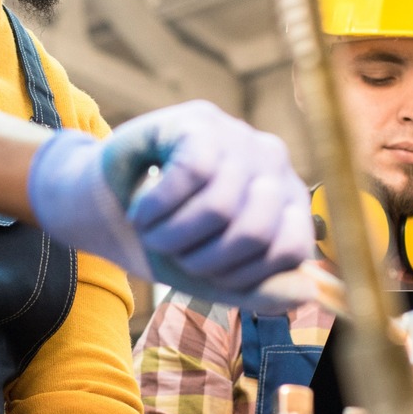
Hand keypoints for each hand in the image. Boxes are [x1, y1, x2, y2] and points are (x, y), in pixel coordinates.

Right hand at [26, 102, 313, 307]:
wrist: (107, 206)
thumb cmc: (167, 239)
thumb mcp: (213, 275)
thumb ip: (259, 289)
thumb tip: (305, 292)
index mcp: (289, 202)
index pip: (290, 251)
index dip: (242, 276)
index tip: (205, 274)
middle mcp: (274, 163)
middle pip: (252, 232)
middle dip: (200, 260)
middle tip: (170, 251)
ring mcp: (239, 136)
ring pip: (218, 206)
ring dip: (170, 235)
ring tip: (150, 231)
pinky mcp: (200, 120)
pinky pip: (190, 175)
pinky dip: (155, 207)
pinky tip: (140, 209)